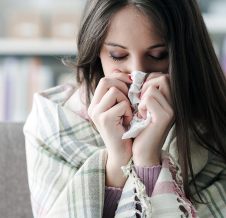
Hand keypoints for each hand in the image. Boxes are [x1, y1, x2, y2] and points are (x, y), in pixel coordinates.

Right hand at [87, 70, 132, 187]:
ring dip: (126, 100)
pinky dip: (129, 111)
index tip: (131, 85)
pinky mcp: (104, 120)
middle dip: (123, 86)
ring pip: (115, 91)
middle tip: (131, 98)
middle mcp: (93, 107)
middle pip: (107, 80)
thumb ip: (119, 92)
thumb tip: (119, 71)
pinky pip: (121, 104)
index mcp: (96, 103)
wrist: (123, 154)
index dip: (120, 78)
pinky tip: (128, 121)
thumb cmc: (125, 130)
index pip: (105, 79)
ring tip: (128, 113)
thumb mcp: (121, 108)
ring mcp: (97, 113)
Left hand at [132, 72, 174, 166]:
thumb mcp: (142, 106)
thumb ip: (143, 91)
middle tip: (140, 101)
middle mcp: (175, 104)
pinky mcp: (164, 117)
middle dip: (145, 86)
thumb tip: (131, 74)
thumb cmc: (139, 129)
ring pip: (153, 88)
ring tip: (142, 111)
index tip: (140, 94)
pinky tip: (142, 117)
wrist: (142, 152)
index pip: (163, 76)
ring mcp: (172, 110)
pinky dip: (141, 106)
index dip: (148, 80)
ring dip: (142, 98)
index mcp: (171, 100)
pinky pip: (149, 98)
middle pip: (162, 78)